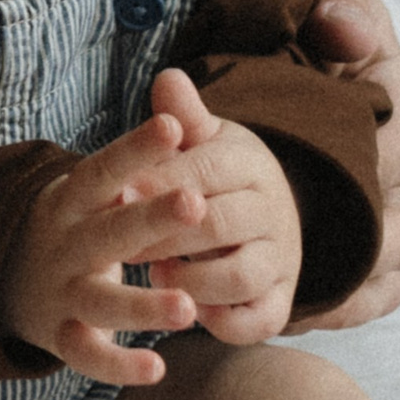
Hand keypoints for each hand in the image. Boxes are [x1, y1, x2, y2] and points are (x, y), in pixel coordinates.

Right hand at [4, 114, 208, 383]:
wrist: (3, 278)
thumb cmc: (72, 225)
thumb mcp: (91, 188)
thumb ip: (138, 151)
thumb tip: (175, 83)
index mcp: (71, 201)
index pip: (103, 170)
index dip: (135, 149)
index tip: (174, 126)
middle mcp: (64, 245)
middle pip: (107, 232)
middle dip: (149, 219)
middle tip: (195, 204)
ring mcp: (61, 293)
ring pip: (99, 301)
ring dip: (141, 305)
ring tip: (187, 308)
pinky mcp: (61, 336)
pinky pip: (87, 355)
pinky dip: (118, 366)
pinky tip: (157, 368)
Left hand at [131, 70, 304, 343]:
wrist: (267, 215)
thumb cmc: (214, 174)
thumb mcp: (201, 140)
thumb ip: (181, 116)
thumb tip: (167, 78)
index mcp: (250, 165)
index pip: (204, 172)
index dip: (160, 182)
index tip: (119, 191)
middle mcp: (273, 212)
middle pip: (219, 225)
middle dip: (166, 236)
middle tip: (124, 244)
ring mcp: (281, 260)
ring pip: (240, 276)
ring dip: (191, 280)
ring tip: (156, 274)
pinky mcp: (280, 303)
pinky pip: (258, 321)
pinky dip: (222, 322)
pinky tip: (188, 312)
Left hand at [302, 0, 399, 326]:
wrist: (240, 19)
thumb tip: (347, 32)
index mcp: (391, 100)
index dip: (379, 169)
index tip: (344, 181)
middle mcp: (383, 164)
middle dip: (362, 254)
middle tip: (310, 263)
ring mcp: (354, 210)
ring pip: (380, 276)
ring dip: (340, 296)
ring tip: (290, 306)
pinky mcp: (318, 242)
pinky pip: (340, 298)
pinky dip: (315, 312)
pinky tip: (270, 316)